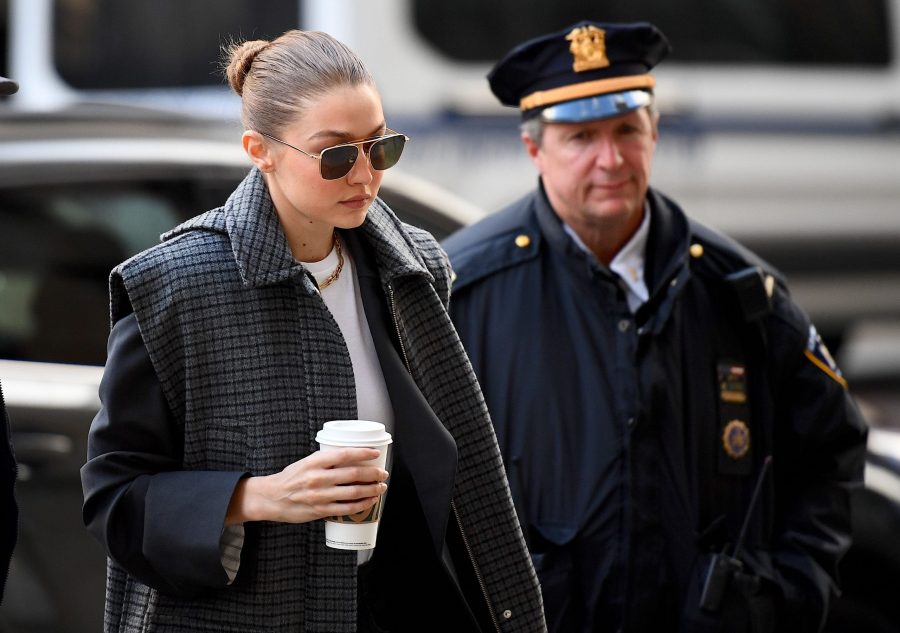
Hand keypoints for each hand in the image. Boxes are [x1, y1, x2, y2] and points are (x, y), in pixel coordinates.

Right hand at [226, 448, 388, 524]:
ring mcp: (320, 495)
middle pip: (353, 474)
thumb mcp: (307, 462)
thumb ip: (327, 460)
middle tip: (382, 473)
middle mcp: (318, 477)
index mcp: (315, 462)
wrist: (271, 497)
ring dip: (372, 489)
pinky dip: (361, 505)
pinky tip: (370, 501)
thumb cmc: (291, 477)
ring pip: (353, 492)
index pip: (344, 454)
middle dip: (373, 474)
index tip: (376, 453)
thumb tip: (352, 457)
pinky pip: (346, 509)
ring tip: (381, 487)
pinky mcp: (320, 510)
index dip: (363, 453)